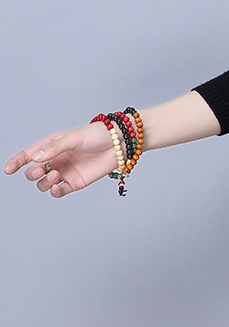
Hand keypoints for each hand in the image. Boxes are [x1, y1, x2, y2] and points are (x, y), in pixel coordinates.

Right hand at [4, 122, 118, 197]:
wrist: (120, 143)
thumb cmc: (97, 134)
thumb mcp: (74, 138)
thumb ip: (55, 148)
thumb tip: (36, 157)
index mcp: (51, 146)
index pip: (28, 155)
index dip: (16, 162)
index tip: (8, 170)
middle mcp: (56, 160)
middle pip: (33, 172)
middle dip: (32, 173)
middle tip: (43, 169)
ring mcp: (65, 172)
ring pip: (43, 184)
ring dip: (44, 182)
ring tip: (55, 175)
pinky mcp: (75, 183)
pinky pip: (59, 191)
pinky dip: (55, 192)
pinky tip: (57, 187)